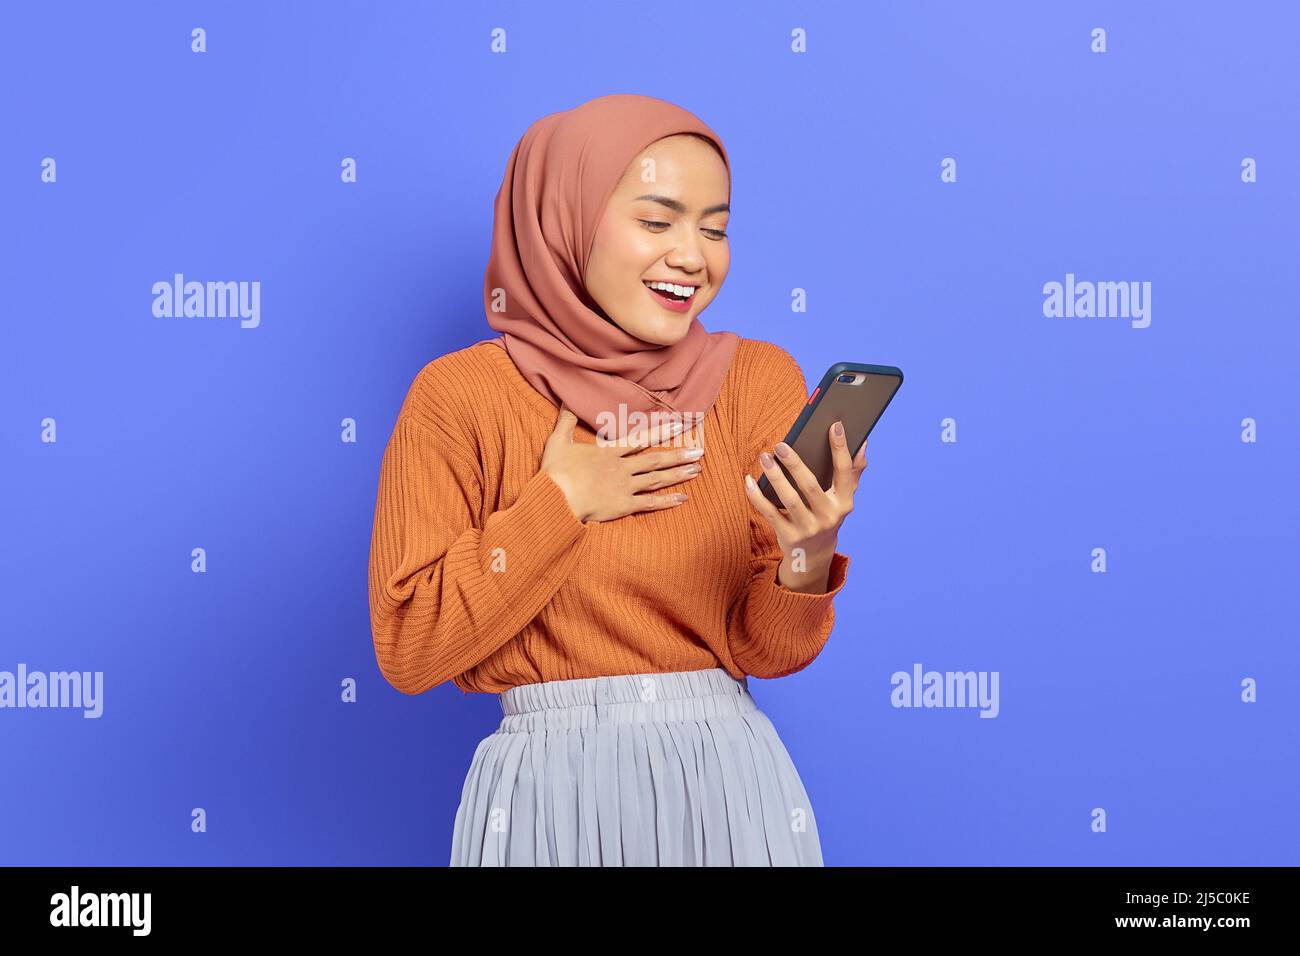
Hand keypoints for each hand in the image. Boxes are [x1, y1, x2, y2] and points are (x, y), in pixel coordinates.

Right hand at [541, 405, 704, 522]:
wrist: (554, 499)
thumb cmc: (555, 472)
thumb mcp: (558, 442)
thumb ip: (566, 421)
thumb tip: (567, 401)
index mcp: (609, 452)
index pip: (640, 438)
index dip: (661, 430)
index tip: (680, 424)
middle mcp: (621, 468)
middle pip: (656, 459)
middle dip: (679, 454)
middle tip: (700, 451)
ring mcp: (624, 487)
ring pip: (657, 479)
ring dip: (678, 474)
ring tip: (697, 470)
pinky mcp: (623, 506)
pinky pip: (649, 504)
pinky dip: (667, 501)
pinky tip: (683, 498)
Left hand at [742, 420, 867, 592]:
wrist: (813, 555)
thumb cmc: (826, 515)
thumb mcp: (842, 498)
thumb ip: (853, 472)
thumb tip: (863, 444)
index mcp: (844, 502)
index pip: (844, 472)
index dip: (840, 448)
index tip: (834, 425)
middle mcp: (829, 517)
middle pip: (810, 486)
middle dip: (795, 464)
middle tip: (780, 444)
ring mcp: (808, 528)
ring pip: (789, 499)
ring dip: (775, 476)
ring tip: (765, 457)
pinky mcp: (788, 536)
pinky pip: (769, 513)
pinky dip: (757, 496)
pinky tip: (749, 480)